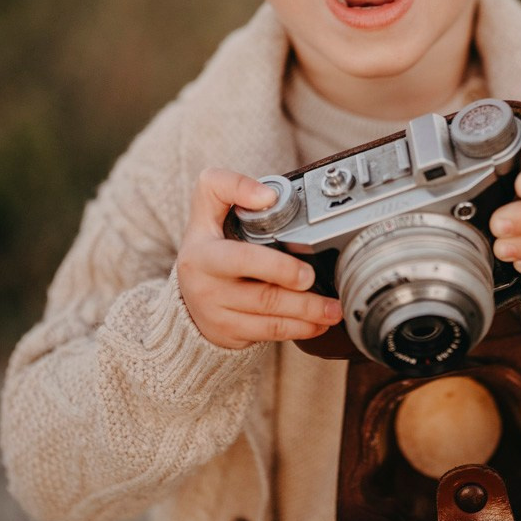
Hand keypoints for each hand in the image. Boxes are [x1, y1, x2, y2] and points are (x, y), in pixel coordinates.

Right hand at [177, 169, 342, 349]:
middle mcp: (207, 288)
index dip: (276, 267)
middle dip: (302, 300)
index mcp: (203, 254)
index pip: (241, 260)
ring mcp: (217, 314)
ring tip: (333, 311)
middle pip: (263, 297)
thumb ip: (230, 186)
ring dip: (307, 317)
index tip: (305, 273)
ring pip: (270, 320)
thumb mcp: (206, 204)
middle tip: (330, 297)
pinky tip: (318, 324)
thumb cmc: (208, 242)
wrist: (186, 290)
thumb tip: (268, 196)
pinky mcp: (228, 333)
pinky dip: (298, 330)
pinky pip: (268, 334)